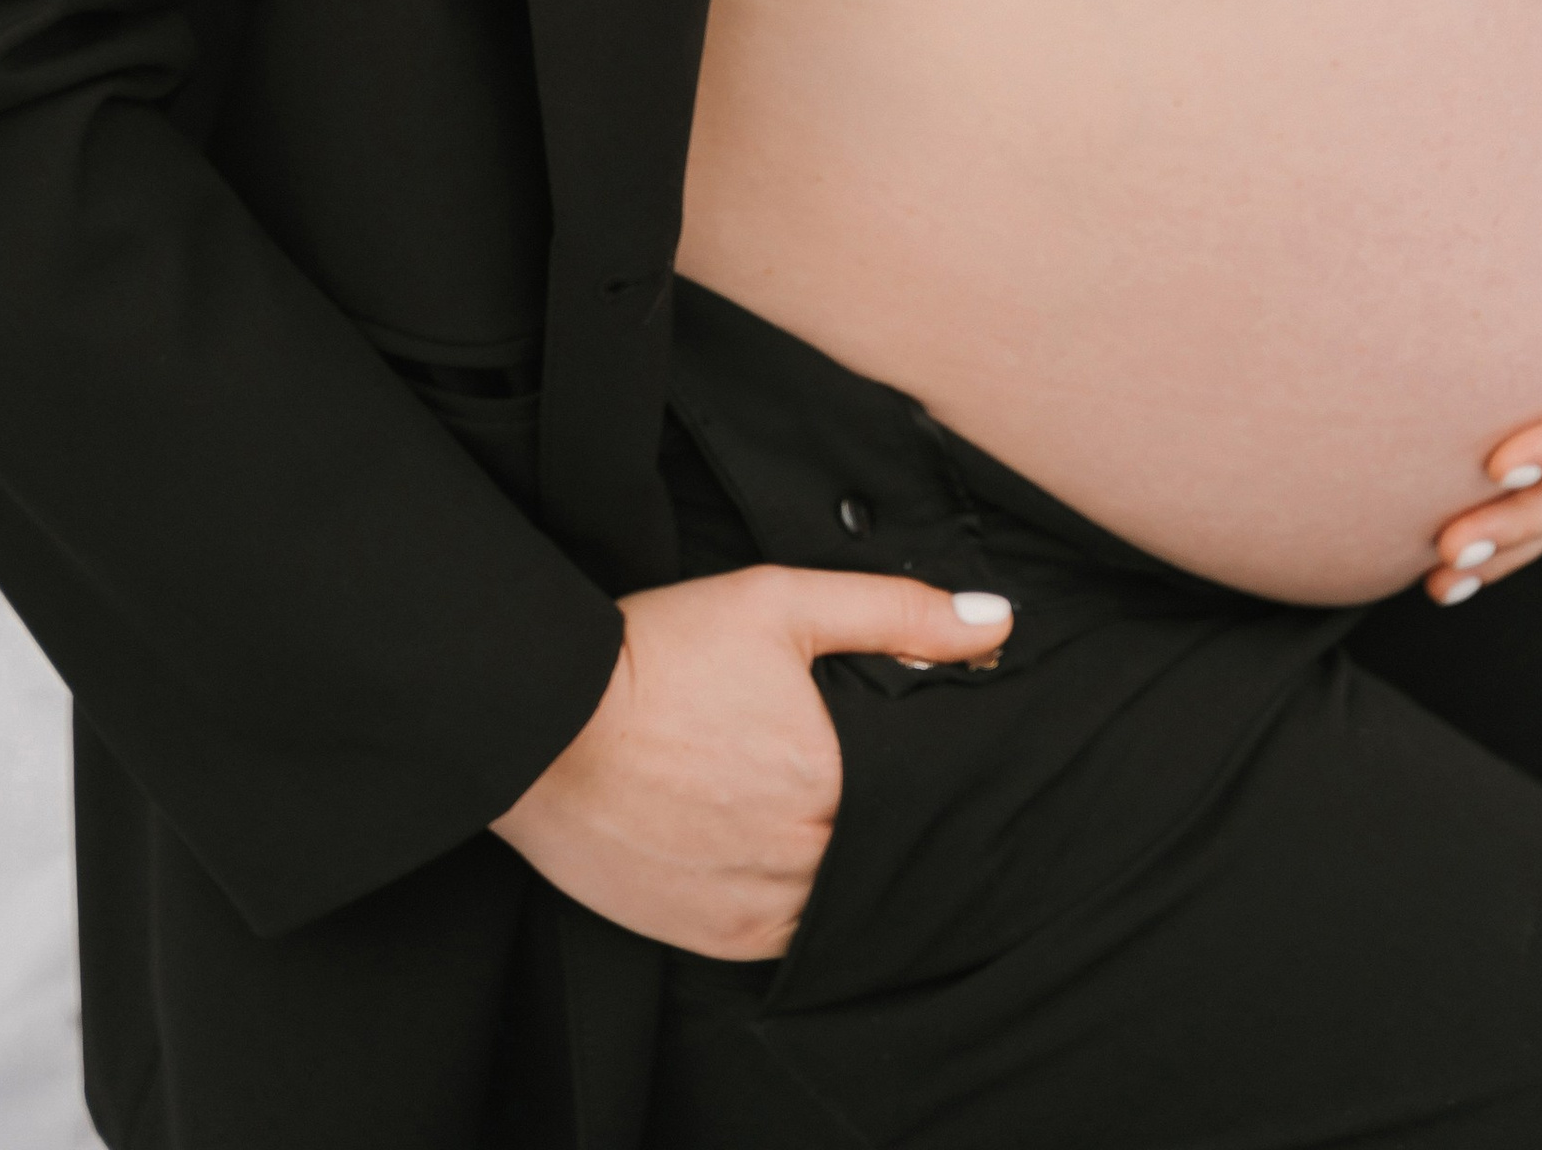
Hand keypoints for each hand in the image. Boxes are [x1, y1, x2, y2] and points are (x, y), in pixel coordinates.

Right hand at [491, 564, 1013, 952]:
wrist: (544, 723)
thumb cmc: (661, 653)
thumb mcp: (782, 602)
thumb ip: (897, 613)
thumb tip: (997, 623)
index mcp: (832, 782)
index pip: (924, 798)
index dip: (933, 776)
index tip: (932, 756)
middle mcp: (800, 859)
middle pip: (883, 854)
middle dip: (893, 822)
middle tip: (875, 781)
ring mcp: (753, 907)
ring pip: (841, 904)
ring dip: (850, 871)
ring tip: (833, 818)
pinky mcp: (710, 936)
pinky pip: (787, 940)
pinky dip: (803, 906)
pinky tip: (794, 859)